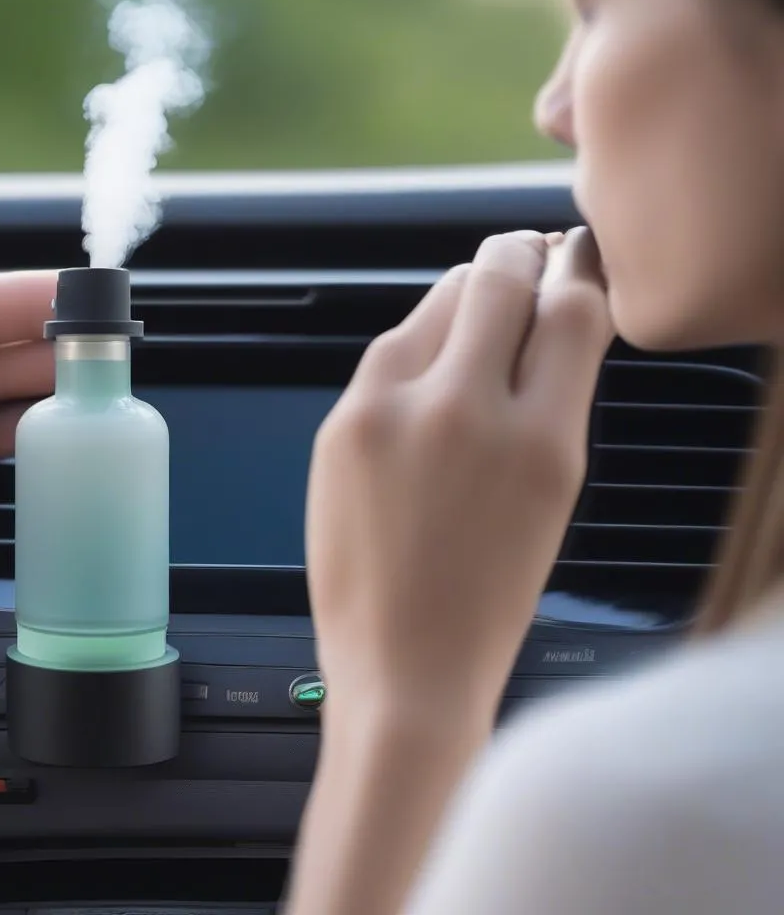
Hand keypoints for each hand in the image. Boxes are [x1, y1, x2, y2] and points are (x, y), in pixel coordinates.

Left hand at [305, 227, 612, 723]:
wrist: (401, 663)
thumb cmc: (485, 597)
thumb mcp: (550, 495)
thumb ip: (549, 402)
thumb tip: (544, 321)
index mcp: (540, 441)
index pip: (571, 310)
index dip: (576, 270)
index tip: (571, 260)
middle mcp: (464, 411)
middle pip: (497, 276)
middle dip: (516, 256)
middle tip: (521, 257)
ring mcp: (391, 412)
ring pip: (437, 301)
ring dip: (464, 297)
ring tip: (475, 316)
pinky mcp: (341, 422)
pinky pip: (389, 350)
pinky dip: (418, 346)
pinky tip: (426, 370)